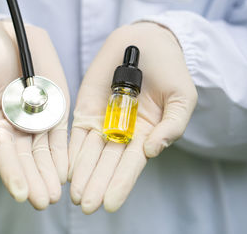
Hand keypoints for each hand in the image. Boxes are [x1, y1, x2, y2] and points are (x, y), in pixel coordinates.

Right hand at [0, 20, 69, 208]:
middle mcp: (16, 128)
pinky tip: (66, 170)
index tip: (21, 193)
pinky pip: (61, 135)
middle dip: (35, 180)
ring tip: (56, 193)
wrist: (10, 37)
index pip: (3, 154)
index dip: (12, 173)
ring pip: (44, 152)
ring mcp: (37, 120)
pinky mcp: (56, 111)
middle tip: (44, 201)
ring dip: (50, 173)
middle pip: (26, 159)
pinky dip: (63, 153)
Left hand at [68, 22, 196, 213]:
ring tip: (74, 194)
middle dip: (97, 184)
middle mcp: (122, 133)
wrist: (143, 41)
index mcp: (146, 134)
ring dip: (81, 173)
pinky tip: (65, 167)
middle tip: (85, 205)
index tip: (109, 203)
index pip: (131, 164)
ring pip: (89, 153)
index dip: (121, 183)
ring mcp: (102, 122)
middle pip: (107, 163)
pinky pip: (76, 134)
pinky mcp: (85, 110)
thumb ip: (172, 125)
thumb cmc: (169, 69)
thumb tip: (151, 152)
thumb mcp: (181, 97)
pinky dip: (70, 151)